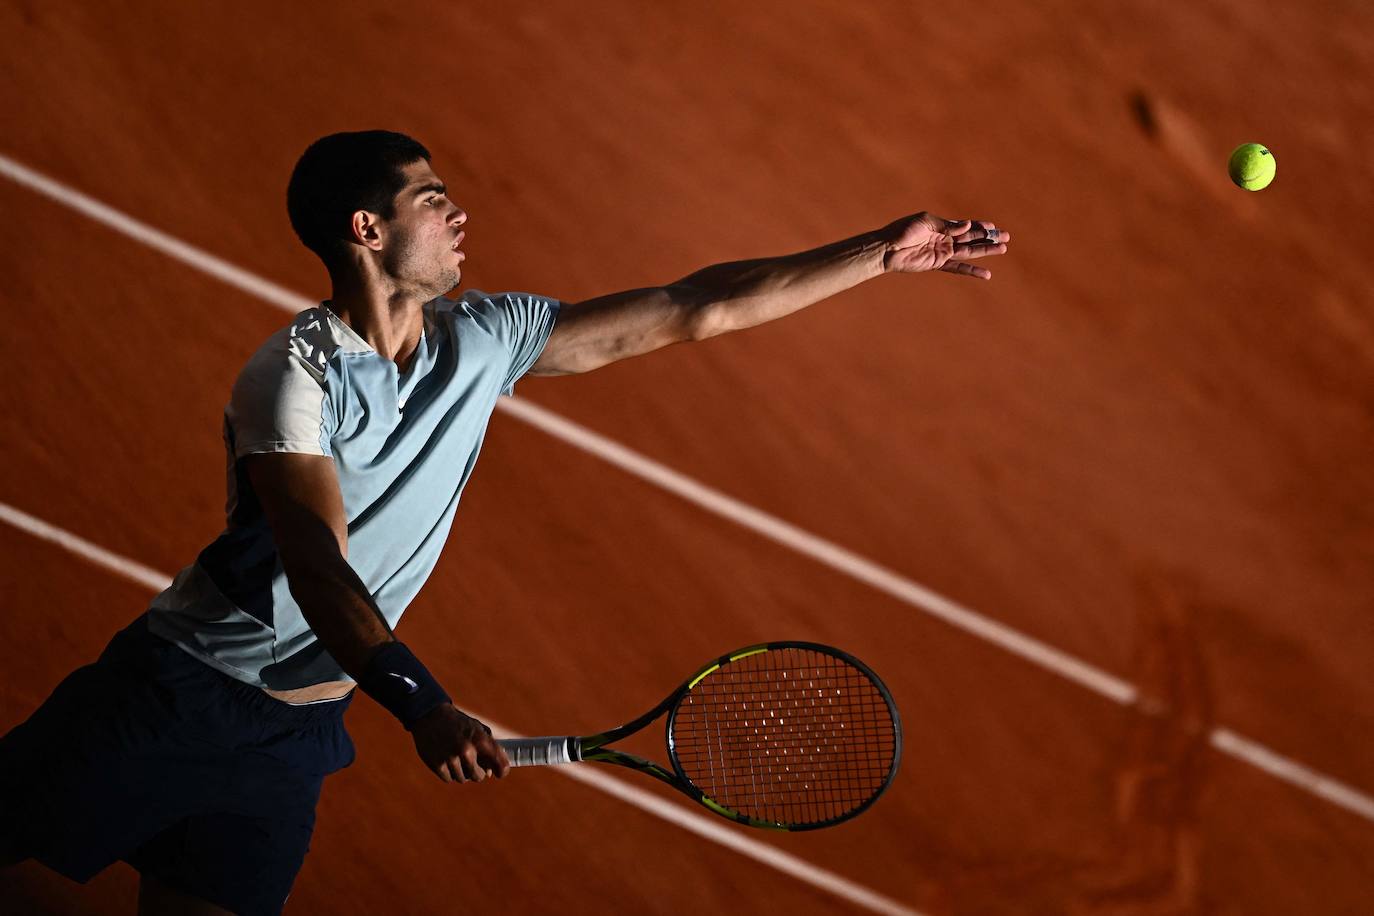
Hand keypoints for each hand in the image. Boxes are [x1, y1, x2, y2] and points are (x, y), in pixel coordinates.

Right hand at [410, 704, 510, 783]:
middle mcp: (467, 750)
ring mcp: (451, 758)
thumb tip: (491, 772)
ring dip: (462, 772)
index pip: (500, 764)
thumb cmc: (458, 723)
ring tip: (457, 758)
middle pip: (479, 777)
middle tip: (473, 764)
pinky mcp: (437, 765)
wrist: (430, 715)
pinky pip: (449, 778)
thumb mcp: (477, 727)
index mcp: (480, 739)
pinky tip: (447, 760)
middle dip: (478, 772)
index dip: (502, 771)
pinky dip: (449, 772)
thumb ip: (488, 747)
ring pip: (463, 779)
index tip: (500, 773)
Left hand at [880, 212, 1010, 279]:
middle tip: (1006, 237)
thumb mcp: (926, 221)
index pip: (965, 226)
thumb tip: (968, 225)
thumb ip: (947, 225)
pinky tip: (986, 274)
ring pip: (969, 251)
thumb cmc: (903, 231)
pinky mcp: (938, 264)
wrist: (888, 248)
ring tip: (1003, 249)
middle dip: (988, 237)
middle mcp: (945, 239)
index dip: (979, 226)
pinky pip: (958, 268)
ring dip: (985, 250)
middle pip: (971, 238)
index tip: (993, 226)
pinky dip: (972, 270)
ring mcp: (943, 252)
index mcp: (942, 226)